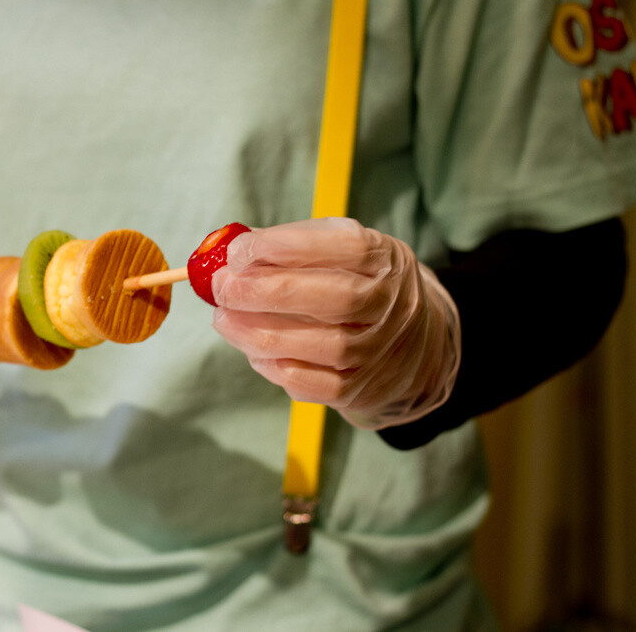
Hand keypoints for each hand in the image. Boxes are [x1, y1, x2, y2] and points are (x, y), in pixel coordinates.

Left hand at [211, 218, 460, 429]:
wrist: (413, 342)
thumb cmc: (359, 284)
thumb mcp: (343, 252)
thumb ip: (293, 246)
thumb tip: (232, 253)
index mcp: (383, 259)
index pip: (344, 247)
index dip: (285, 247)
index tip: (238, 250)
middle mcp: (387, 305)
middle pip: (333, 299)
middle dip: (266, 292)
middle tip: (222, 287)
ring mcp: (376, 350)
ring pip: (320, 346)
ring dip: (259, 332)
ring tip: (224, 318)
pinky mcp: (358, 389)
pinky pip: (312, 383)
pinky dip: (274, 367)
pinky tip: (252, 351)